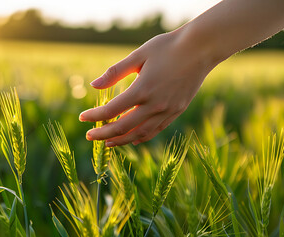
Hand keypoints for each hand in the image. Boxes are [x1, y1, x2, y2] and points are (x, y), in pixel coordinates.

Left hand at [79, 28, 217, 146]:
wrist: (202, 48)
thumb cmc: (168, 47)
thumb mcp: (138, 55)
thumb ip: (115, 72)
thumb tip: (93, 85)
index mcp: (142, 90)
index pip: (111, 110)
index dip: (94, 117)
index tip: (82, 118)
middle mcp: (154, 105)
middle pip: (123, 127)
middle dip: (103, 134)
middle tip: (89, 137)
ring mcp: (167, 111)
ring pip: (139, 134)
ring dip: (121, 140)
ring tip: (107, 142)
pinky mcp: (177, 111)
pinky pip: (155, 130)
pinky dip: (141, 137)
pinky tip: (132, 139)